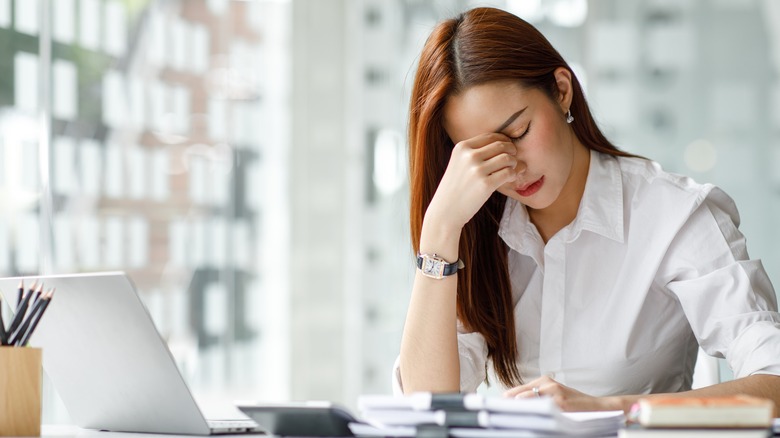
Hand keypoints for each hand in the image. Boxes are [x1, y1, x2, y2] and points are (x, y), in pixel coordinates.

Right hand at [424, 133, 518, 231]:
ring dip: (514, 164)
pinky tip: (510, 179)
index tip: (508, 149)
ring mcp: (477, 170)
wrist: (445, 211)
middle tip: (513, 160)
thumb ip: (476, 152)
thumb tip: (506, 143)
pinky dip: (513, 175)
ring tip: (511, 170)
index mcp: (462, 147)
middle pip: (501, 146)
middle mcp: (469, 156)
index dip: (504, 141)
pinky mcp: (486, 185)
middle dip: (512, 151)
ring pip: (507, 158)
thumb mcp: (459, 163)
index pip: (491, 136)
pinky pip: (509, 173)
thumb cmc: (455, 187)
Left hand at [504, 375, 622, 411]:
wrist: (598, 407)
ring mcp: (554, 393)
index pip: (519, 389)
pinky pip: (541, 409)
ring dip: (517, 408)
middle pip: (520, 394)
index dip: (507, 398)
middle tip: (498, 411)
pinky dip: (531, 413)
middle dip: (509, 403)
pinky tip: (524, 418)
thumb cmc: (575, 403)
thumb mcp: (556, 394)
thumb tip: (515, 404)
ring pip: (528, 400)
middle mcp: (548, 384)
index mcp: (545, 380)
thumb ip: (538, 396)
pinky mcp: (560, 404)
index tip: (496, 405)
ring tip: (507, 415)